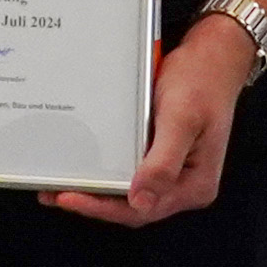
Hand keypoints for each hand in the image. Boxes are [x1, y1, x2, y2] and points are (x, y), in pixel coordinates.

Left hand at [41, 17, 249, 227]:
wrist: (212, 56)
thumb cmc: (202, 83)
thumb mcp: (181, 119)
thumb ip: (163, 163)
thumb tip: (141, 201)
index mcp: (195, 185)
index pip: (143, 210)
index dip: (104, 208)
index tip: (70, 198)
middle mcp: (183, 184)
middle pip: (132, 206)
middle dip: (94, 202)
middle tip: (54, 193)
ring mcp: (171, 171)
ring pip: (128, 192)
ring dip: (97, 190)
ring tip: (59, 184)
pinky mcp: (159, 155)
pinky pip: (129, 171)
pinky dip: (106, 172)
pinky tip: (85, 166)